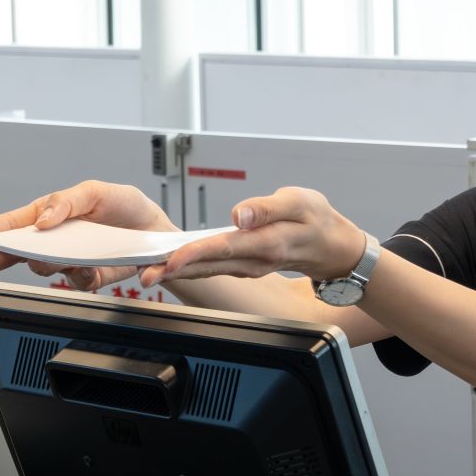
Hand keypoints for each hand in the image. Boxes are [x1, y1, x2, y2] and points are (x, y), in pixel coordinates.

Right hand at [0, 181, 176, 291]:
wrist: (155, 229)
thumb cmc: (125, 205)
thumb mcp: (96, 191)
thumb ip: (66, 201)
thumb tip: (43, 219)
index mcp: (53, 214)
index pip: (15, 223)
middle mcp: (57, 240)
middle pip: (21, 251)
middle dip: (5, 256)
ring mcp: (72, 259)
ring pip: (45, 269)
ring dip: (46, 264)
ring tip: (58, 256)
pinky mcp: (90, 276)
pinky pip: (76, 282)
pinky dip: (79, 277)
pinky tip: (88, 268)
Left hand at [139, 186, 363, 288]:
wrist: (333, 247)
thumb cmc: (318, 221)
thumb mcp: (300, 203)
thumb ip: (267, 207)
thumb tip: (239, 214)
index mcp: (265, 244)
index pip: (223, 248)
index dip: (194, 254)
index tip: (169, 259)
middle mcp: (253, 261)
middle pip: (208, 266)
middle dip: (174, 270)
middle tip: (142, 273)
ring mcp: (247, 267)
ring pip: (208, 271)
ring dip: (178, 271)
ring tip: (148, 270)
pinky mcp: (244, 266)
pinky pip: (213, 269)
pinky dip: (192, 267)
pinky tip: (173, 264)